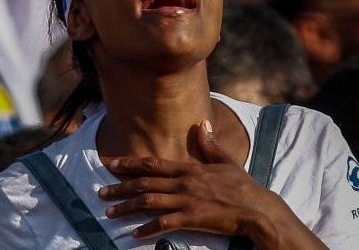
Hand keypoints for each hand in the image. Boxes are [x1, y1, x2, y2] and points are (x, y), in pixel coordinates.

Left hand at [99, 121, 274, 239]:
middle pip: (144, 183)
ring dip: (126, 207)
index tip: (112, 165)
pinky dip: (147, 230)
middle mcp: (183, 182)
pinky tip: (134, 235)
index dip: (130, 164)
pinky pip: (164, 224)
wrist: (257, 208)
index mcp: (189, 168)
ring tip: (110, 213)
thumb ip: (210, 144)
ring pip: (148, 203)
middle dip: (120, 187)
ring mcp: (186, 201)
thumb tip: (203, 124)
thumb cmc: (243, 186)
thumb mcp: (226, 161)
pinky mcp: (192, 218)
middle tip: (101, 192)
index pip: (153, 164)